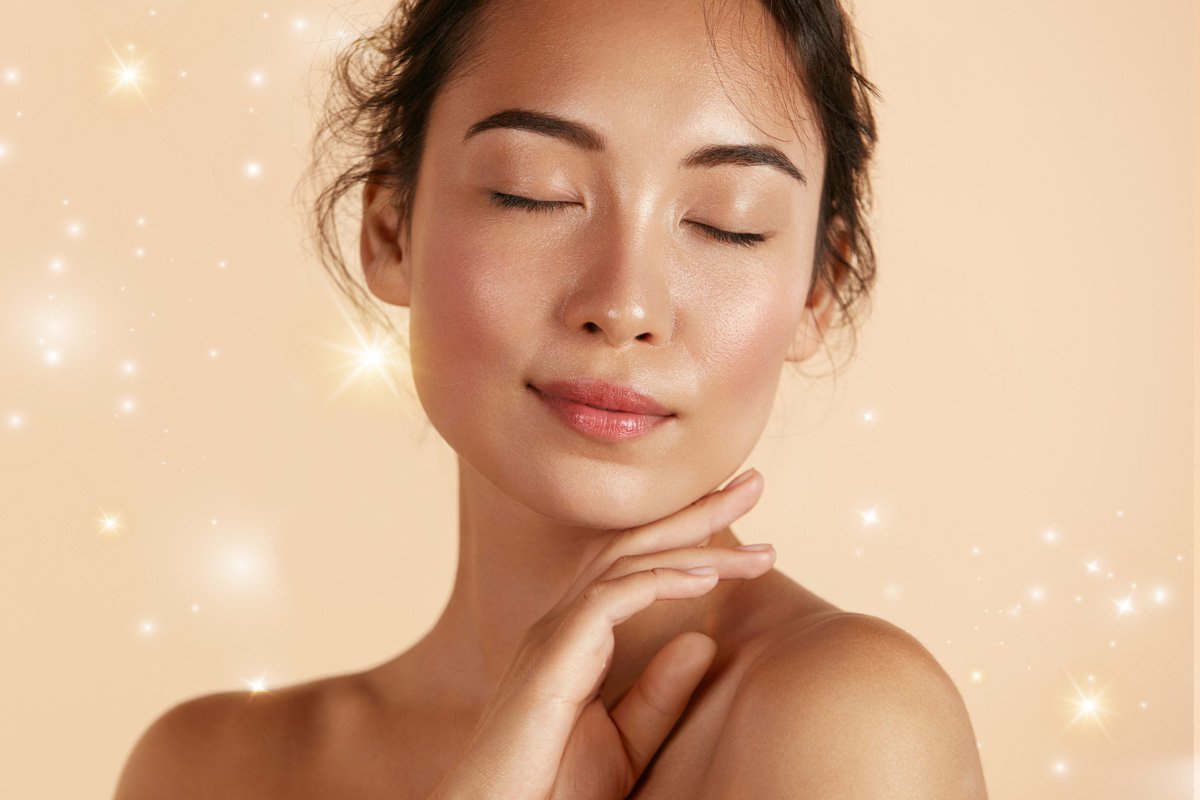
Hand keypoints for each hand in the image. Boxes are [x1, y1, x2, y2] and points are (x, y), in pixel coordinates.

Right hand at [429, 468, 772, 799]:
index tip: (750, 527)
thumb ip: (660, 694)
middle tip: (753, 482)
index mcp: (578, 637)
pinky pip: (611, 600)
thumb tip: (703, 639)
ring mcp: (554, 635)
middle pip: (636, 544)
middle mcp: (564, 622)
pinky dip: (660, 581)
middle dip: (697, 511)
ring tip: (757, 542)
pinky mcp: (552, 658)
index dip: (691, 536)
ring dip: (696, 543)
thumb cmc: (549, 790)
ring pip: (630, 563)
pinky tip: (705, 578)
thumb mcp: (624, 743)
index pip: (638, 565)